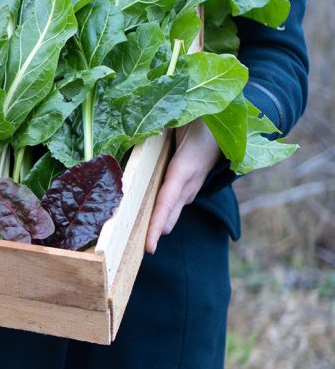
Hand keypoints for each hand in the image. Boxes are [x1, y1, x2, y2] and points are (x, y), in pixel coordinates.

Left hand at [145, 119, 220, 253]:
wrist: (233, 116)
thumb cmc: (204, 116)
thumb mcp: (181, 119)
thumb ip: (159, 128)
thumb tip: (137, 131)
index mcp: (186, 167)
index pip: (167, 199)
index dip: (158, 222)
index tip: (150, 245)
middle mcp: (190, 180)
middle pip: (169, 211)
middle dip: (154, 232)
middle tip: (136, 252)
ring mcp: (193, 181)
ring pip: (172, 207)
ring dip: (158, 223)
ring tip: (139, 241)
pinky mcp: (192, 178)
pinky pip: (174, 197)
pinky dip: (163, 210)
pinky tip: (149, 218)